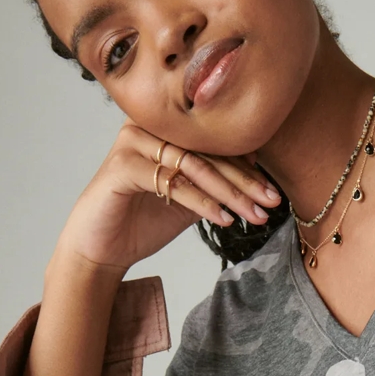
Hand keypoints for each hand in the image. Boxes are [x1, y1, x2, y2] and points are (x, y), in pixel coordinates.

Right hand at [55, 117, 280, 276]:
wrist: (101, 249)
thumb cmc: (143, 221)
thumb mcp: (188, 199)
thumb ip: (213, 181)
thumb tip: (255, 166)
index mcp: (163, 126)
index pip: (213, 144)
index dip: (246, 168)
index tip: (273, 192)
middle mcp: (147, 126)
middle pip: (207, 152)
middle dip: (244, 181)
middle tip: (271, 203)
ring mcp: (133, 142)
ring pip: (194, 166)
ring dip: (229, 193)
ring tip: (254, 215)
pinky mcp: (122, 165)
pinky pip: (173, 182)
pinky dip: (201, 202)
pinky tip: (223, 220)